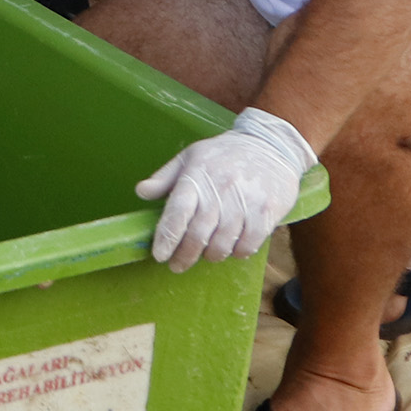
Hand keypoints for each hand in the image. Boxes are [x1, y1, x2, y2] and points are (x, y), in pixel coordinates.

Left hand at [136, 106, 312, 269]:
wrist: (269, 145)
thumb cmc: (224, 155)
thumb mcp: (190, 156)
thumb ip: (165, 177)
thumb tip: (141, 192)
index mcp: (197, 175)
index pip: (178, 211)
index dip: (167, 236)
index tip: (159, 255)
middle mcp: (220, 188)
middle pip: (198, 233)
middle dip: (185, 255)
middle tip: (177, 265)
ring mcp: (245, 201)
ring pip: (222, 243)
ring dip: (211, 255)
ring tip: (206, 254)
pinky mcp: (267, 211)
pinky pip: (248, 244)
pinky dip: (237, 253)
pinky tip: (232, 248)